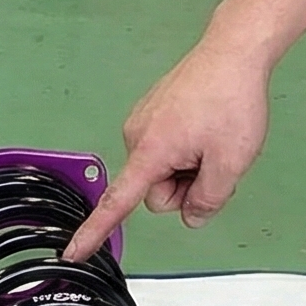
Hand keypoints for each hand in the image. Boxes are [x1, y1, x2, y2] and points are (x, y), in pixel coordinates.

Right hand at [63, 40, 271, 259]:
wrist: (232, 52)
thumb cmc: (231, 102)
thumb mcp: (231, 162)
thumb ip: (208, 200)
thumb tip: (192, 216)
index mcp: (149, 152)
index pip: (117, 202)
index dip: (95, 231)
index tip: (73, 252)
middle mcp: (136, 137)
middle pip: (154, 191)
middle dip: (184, 187)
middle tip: (216, 162)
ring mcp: (143, 122)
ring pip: (162, 170)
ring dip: (188, 167)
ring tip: (214, 139)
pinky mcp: (153, 112)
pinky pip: (166, 149)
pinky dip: (186, 149)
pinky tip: (207, 127)